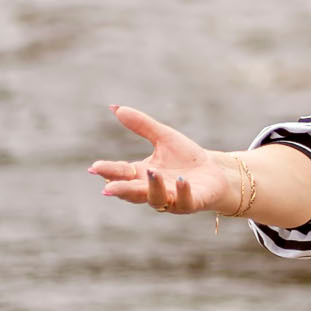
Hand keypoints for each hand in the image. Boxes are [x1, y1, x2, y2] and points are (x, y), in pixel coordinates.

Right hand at [88, 104, 233, 215]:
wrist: (216, 172)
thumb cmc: (186, 158)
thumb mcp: (164, 138)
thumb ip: (141, 125)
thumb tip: (115, 107)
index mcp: (141, 176)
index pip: (121, 174)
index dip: (109, 171)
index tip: (95, 168)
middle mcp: (152, 190)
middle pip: (132, 193)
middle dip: (121, 189)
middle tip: (108, 188)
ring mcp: (171, 199)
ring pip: (156, 199)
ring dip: (153, 187)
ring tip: (152, 171)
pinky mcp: (191, 203)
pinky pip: (184, 201)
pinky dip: (181, 192)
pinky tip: (181, 181)